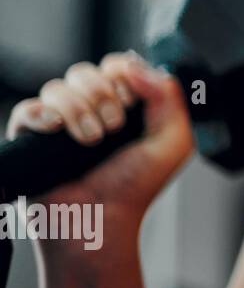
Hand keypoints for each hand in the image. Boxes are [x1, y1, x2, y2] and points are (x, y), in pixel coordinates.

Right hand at [4, 52, 194, 232]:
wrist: (100, 221)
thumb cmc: (136, 186)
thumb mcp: (173, 140)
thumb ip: (167, 96)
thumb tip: (132, 66)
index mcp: (122, 106)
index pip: (116, 66)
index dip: (122, 77)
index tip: (130, 105)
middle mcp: (90, 110)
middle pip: (85, 72)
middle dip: (102, 95)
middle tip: (112, 129)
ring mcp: (59, 124)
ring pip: (57, 87)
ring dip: (78, 110)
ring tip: (90, 141)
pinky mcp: (31, 139)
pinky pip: (27, 109)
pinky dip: (42, 114)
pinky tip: (55, 131)